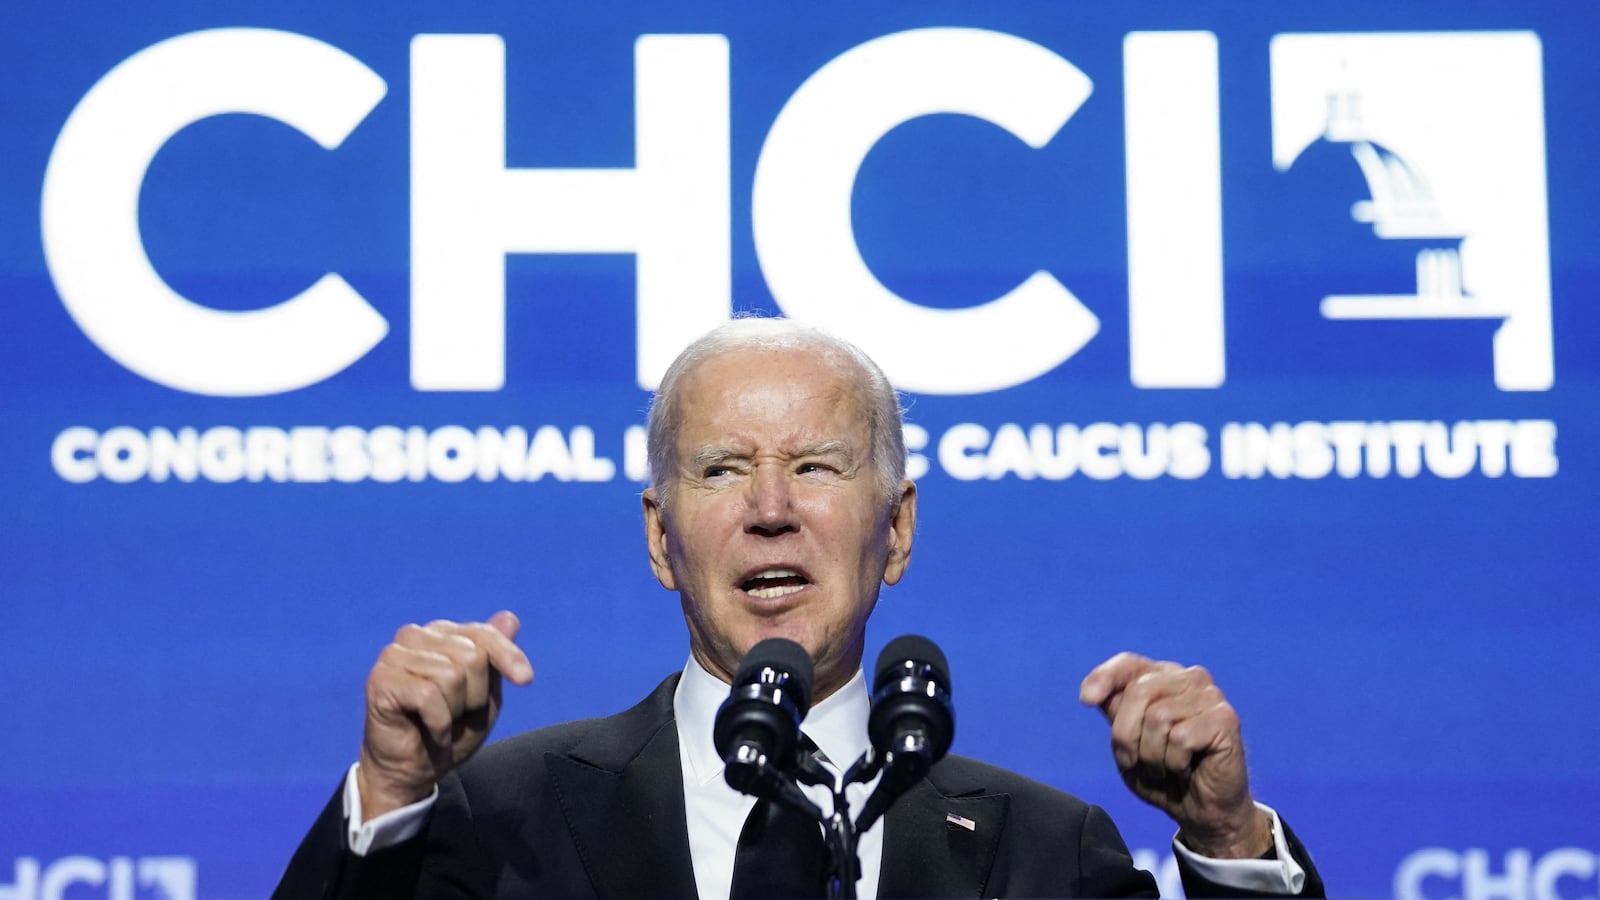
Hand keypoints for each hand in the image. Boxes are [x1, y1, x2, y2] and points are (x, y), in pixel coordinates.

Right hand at [356, 610, 533, 819]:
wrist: (412, 772)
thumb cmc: (449, 732)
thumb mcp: (484, 696)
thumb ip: (495, 658)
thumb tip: (510, 617)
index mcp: (441, 634)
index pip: (483, 633)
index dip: (507, 656)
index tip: (525, 680)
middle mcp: (415, 636)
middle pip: (472, 656)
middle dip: (474, 696)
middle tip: (457, 715)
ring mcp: (394, 655)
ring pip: (451, 675)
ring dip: (455, 711)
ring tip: (441, 722)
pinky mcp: (380, 679)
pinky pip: (428, 695)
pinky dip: (439, 722)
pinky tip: (431, 731)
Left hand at [1079, 652, 1270, 857]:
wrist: (1201, 812)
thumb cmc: (1164, 774)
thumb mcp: (1128, 743)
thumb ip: (1115, 713)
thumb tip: (1092, 693)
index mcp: (1164, 678)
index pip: (1128, 664)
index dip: (1105, 677)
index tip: (1086, 700)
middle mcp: (1189, 679)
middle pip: (1139, 691)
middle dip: (1127, 734)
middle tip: (1139, 761)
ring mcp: (1210, 697)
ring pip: (1158, 716)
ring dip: (1152, 754)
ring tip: (1166, 767)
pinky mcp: (1225, 720)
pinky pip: (1180, 738)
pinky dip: (1174, 762)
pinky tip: (1187, 768)